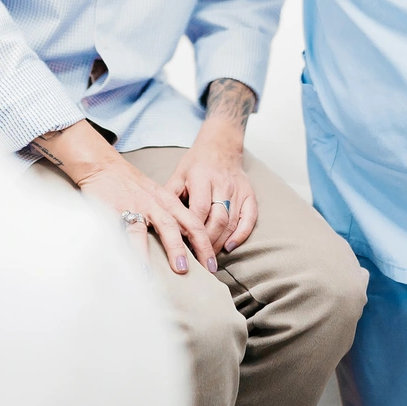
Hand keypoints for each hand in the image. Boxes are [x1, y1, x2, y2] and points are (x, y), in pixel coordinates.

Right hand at [77, 152, 217, 275]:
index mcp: (168, 201)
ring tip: (179, 270)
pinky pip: (131, 232)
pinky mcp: (121, 211)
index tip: (213, 265)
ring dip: (173, 247)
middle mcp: (158, 204)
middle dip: (198, 246)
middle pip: (184, 225)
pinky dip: (137, 250)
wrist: (102, 167)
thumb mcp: (153, 197)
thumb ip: (166, 216)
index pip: (193, 222)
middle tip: (206, 269)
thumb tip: (181, 245)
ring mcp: (140, 207)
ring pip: (162, 226)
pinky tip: (141, 266)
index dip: (205, 243)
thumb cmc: (129, 186)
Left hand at [165, 78, 258, 256]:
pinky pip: (250, 218)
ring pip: (232, 221)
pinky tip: (229, 246)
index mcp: (202, 177)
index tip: (182, 248)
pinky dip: (241, 234)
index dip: (191, 231)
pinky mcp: (249, 194)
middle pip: (217, 219)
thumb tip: (156, 220)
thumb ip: (170, 195)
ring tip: (208, 259)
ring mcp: (238, 189)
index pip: (199, 209)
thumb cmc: (196, 162)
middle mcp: (222, 183)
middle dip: (207, 243)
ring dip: (220, 242)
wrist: (221, 144)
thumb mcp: (179, 174)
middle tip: (196, 261)